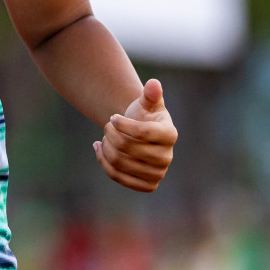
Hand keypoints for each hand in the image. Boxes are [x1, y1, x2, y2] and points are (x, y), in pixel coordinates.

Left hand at [93, 78, 175, 192]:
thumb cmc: (143, 115)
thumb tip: (153, 84)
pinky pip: (117, 176)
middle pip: (126, 147)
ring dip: (105, 147)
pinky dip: (103, 161)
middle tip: (107, 126)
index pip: (142, 132)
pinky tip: (99, 147)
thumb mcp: (146, 103)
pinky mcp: (147, 185)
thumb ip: (150, 94)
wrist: (140, 135)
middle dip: (110, 133)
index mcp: (170, 134)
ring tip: (105, 136)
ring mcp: (158, 173)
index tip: (113, 117)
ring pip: (119, 162)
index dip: (122, 124)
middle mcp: (167, 157)